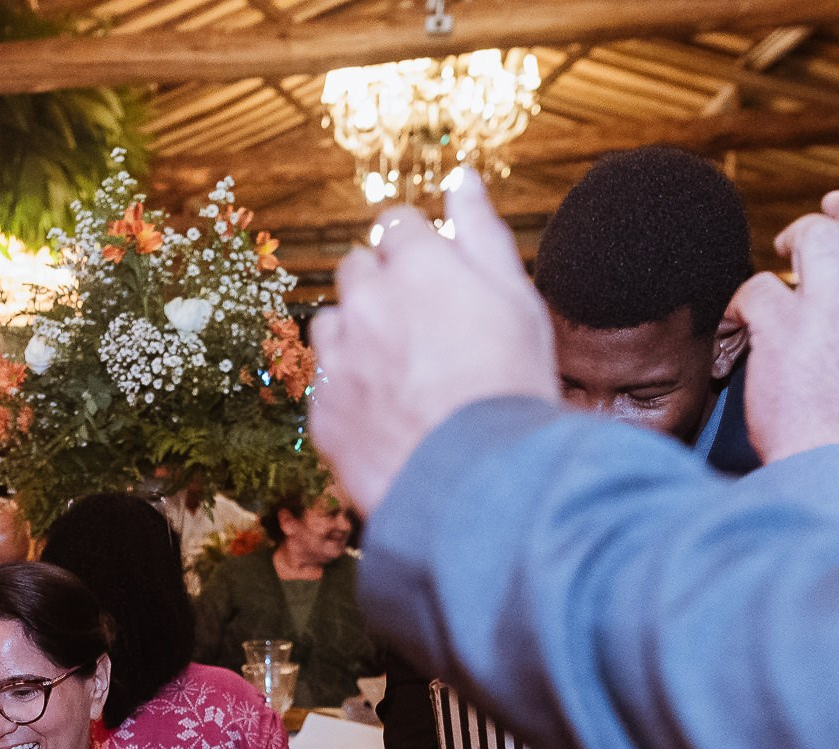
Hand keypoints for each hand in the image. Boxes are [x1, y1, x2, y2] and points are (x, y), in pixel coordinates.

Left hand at [310, 178, 556, 514]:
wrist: (477, 480)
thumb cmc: (509, 385)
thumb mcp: (516, 297)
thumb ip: (481, 231)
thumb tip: (460, 178)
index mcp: (416, 265)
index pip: (396, 224)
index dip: (418, 248)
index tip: (435, 274)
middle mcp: (365, 302)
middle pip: (356, 268)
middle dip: (382, 283)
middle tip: (423, 324)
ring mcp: (337, 358)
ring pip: (332, 322)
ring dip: (357, 333)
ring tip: (402, 370)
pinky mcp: (321, 410)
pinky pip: (325, 382)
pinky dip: (348, 388)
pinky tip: (386, 409)